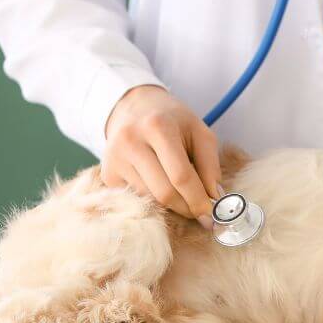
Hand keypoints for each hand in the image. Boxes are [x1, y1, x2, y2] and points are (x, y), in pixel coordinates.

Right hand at [102, 85, 220, 224]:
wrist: (133, 107)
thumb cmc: (171, 120)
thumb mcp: (198, 131)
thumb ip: (210, 165)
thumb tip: (214, 198)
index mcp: (158, 126)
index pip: (181, 176)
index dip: (198, 200)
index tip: (212, 215)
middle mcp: (131, 142)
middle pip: (164, 193)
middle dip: (186, 208)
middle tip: (200, 212)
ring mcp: (115, 159)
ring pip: (150, 199)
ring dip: (171, 205)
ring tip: (182, 194)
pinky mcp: (107, 174)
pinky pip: (136, 199)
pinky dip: (153, 200)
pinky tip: (160, 186)